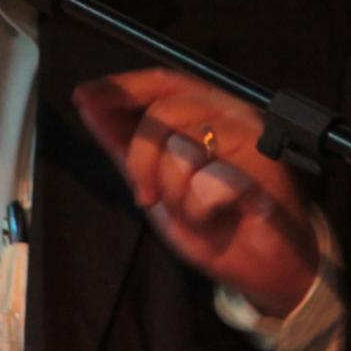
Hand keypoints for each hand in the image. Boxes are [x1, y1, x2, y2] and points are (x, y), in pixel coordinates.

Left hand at [73, 68, 319, 317]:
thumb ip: (125, 143)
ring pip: (181, 148)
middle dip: (143, 158)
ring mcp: (253, 140)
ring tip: (194, 212)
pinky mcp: (266, 170)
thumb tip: (88, 102)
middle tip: (146, 195)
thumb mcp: (157, 182)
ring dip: (175, 193)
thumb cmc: (216, 222)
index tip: (85, 95)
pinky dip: (199, 211)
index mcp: (212, 112)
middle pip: (165, 110)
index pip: (165, 81)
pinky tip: (214, 218)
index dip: (123, 86)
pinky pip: (206, 184)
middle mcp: (234, 116)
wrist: (266, 268)